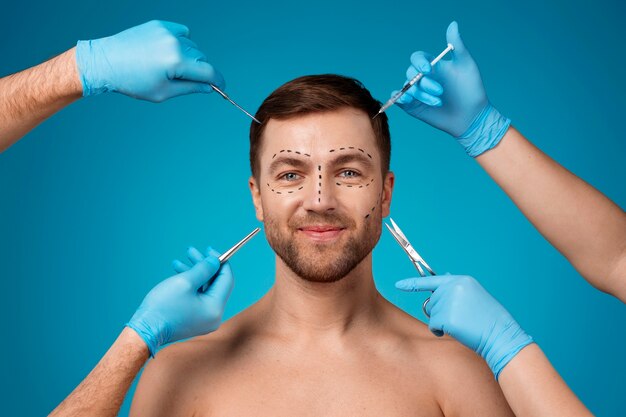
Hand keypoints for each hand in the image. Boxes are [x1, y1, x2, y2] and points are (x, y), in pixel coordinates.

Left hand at [75, 20, 224, 101]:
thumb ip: (190, 88)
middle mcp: (174, 43)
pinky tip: (168, 51)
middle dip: (199, 71)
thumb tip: (208, 87)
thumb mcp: (163, 92)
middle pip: (201, 58)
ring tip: (170, 67)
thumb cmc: (132, 81)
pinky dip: (182, 42)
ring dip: (189, 57)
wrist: (106, 61)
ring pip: (193, 46)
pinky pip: (183, 33)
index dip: (218, 81)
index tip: (221, 87)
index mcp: (176, 62)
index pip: (208, 71)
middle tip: (187, 81)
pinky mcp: (160, 24)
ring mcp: (167, 31)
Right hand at [126, 247, 232, 355]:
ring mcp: (205, 319)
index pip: (226, 279)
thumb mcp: (185, 282)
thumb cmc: (163, 307)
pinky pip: (198, 298)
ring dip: (194, 274)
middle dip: (203, 266)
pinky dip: (191, 286)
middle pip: (216, 284)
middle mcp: (214, 316)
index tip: (209, 250)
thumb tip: (216, 261)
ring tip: (178, 262)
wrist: (145, 331)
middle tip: (191, 252)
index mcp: (215, 308)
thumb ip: (204, 269)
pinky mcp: (195, 320)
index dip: (220, 262)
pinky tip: (178, 274)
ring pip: (205, 290)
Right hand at [394, 21, 510, 156]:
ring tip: (438, 102)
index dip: (419, 62)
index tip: (429, 69)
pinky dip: (399, 97)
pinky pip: (399, 98)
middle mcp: (423, 78)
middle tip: (440, 91)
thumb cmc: (471, 90)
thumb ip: (457, 45)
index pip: (417, 58)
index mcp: (433, 66)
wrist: (472, 116)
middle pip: (411, 73)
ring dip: (420, 94)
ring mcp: (417, 93)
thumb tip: (453, 24)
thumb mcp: (466, 65)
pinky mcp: (413, 106)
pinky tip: (408, 100)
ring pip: (407, 87)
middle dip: (424, 83)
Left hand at [396, 274, 532, 378]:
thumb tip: (442, 278)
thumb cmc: (489, 319)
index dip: (412, 283)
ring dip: (442, 322)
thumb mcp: (475, 295)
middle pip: (432, 301)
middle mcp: (453, 288)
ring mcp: (448, 302)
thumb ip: (456, 289)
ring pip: (432, 314)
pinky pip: (433, 326)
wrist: (500, 335)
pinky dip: (440, 331)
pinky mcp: (445, 318)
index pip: (431, 280)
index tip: (399, 284)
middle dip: (441, 311)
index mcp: (461, 280)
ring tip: (463, 324)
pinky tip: (457, 331)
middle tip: (461, 317)